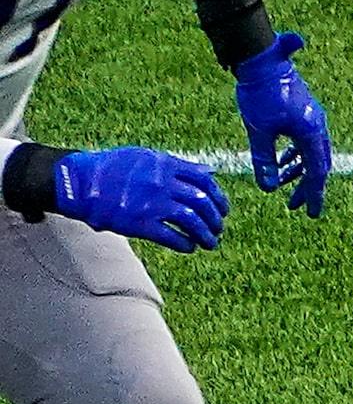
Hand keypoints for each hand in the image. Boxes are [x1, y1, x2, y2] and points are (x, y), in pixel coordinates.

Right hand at [51, 147, 226, 251]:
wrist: (79, 182)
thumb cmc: (112, 168)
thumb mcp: (145, 156)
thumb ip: (177, 165)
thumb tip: (209, 172)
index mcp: (165, 165)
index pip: (205, 180)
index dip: (219, 197)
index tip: (223, 209)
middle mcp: (162, 184)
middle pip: (202, 202)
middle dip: (215, 219)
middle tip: (218, 228)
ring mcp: (152, 204)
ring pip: (193, 222)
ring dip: (206, 235)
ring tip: (210, 243)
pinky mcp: (140, 224)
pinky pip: (173, 238)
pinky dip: (186, 245)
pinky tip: (189, 247)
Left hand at [233, 29, 331, 214]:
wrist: (261, 59)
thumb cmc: (259, 93)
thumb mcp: (258, 131)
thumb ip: (264, 160)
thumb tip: (268, 188)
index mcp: (311, 133)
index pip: (316, 172)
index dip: (312, 194)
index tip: (309, 212)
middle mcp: (318, 127)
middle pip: (318, 165)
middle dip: (307, 187)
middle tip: (297, 207)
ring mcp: (314, 119)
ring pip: (312, 154)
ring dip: (299, 172)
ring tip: (284, 186)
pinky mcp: (305, 112)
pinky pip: (306, 142)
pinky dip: (295, 156)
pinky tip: (282, 163)